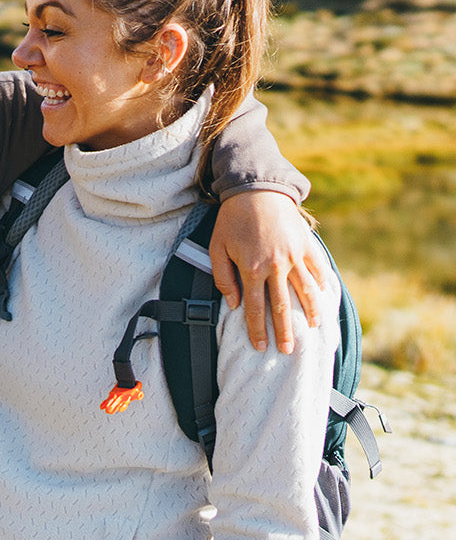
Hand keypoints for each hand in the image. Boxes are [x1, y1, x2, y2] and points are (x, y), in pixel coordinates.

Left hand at [210, 190, 326, 354]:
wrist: (257, 188)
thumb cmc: (232, 220)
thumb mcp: (217, 248)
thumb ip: (222, 278)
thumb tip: (233, 304)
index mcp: (252, 269)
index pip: (254, 309)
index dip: (257, 331)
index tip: (260, 348)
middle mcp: (276, 266)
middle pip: (282, 307)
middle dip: (284, 332)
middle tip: (288, 351)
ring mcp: (294, 256)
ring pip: (305, 291)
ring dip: (309, 312)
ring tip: (312, 328)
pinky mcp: (306, 245)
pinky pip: (316, 269)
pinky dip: (320, 285)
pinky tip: (322, 297)